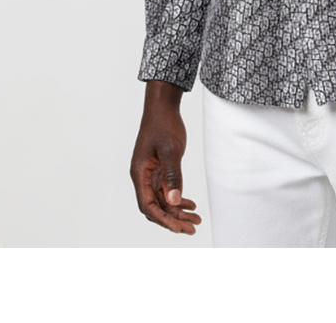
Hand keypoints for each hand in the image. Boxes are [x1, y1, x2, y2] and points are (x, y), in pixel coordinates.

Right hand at [129, 80, 201, 234]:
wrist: (163, 107)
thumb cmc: (163, 124)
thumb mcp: (171, 150)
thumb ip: (172, 175)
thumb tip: (174, 201)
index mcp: (139, 173)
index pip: (148, 205)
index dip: (163, 219)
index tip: (179, 228)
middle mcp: (143, 177)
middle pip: (156, 207)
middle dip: (173, 220)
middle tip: (192, 228)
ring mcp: (151, 174)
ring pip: (163, 200)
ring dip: (178, 211)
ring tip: (196, 219)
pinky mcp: (160, 170)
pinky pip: (168, 190)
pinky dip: (178, 198)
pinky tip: (191, 204)